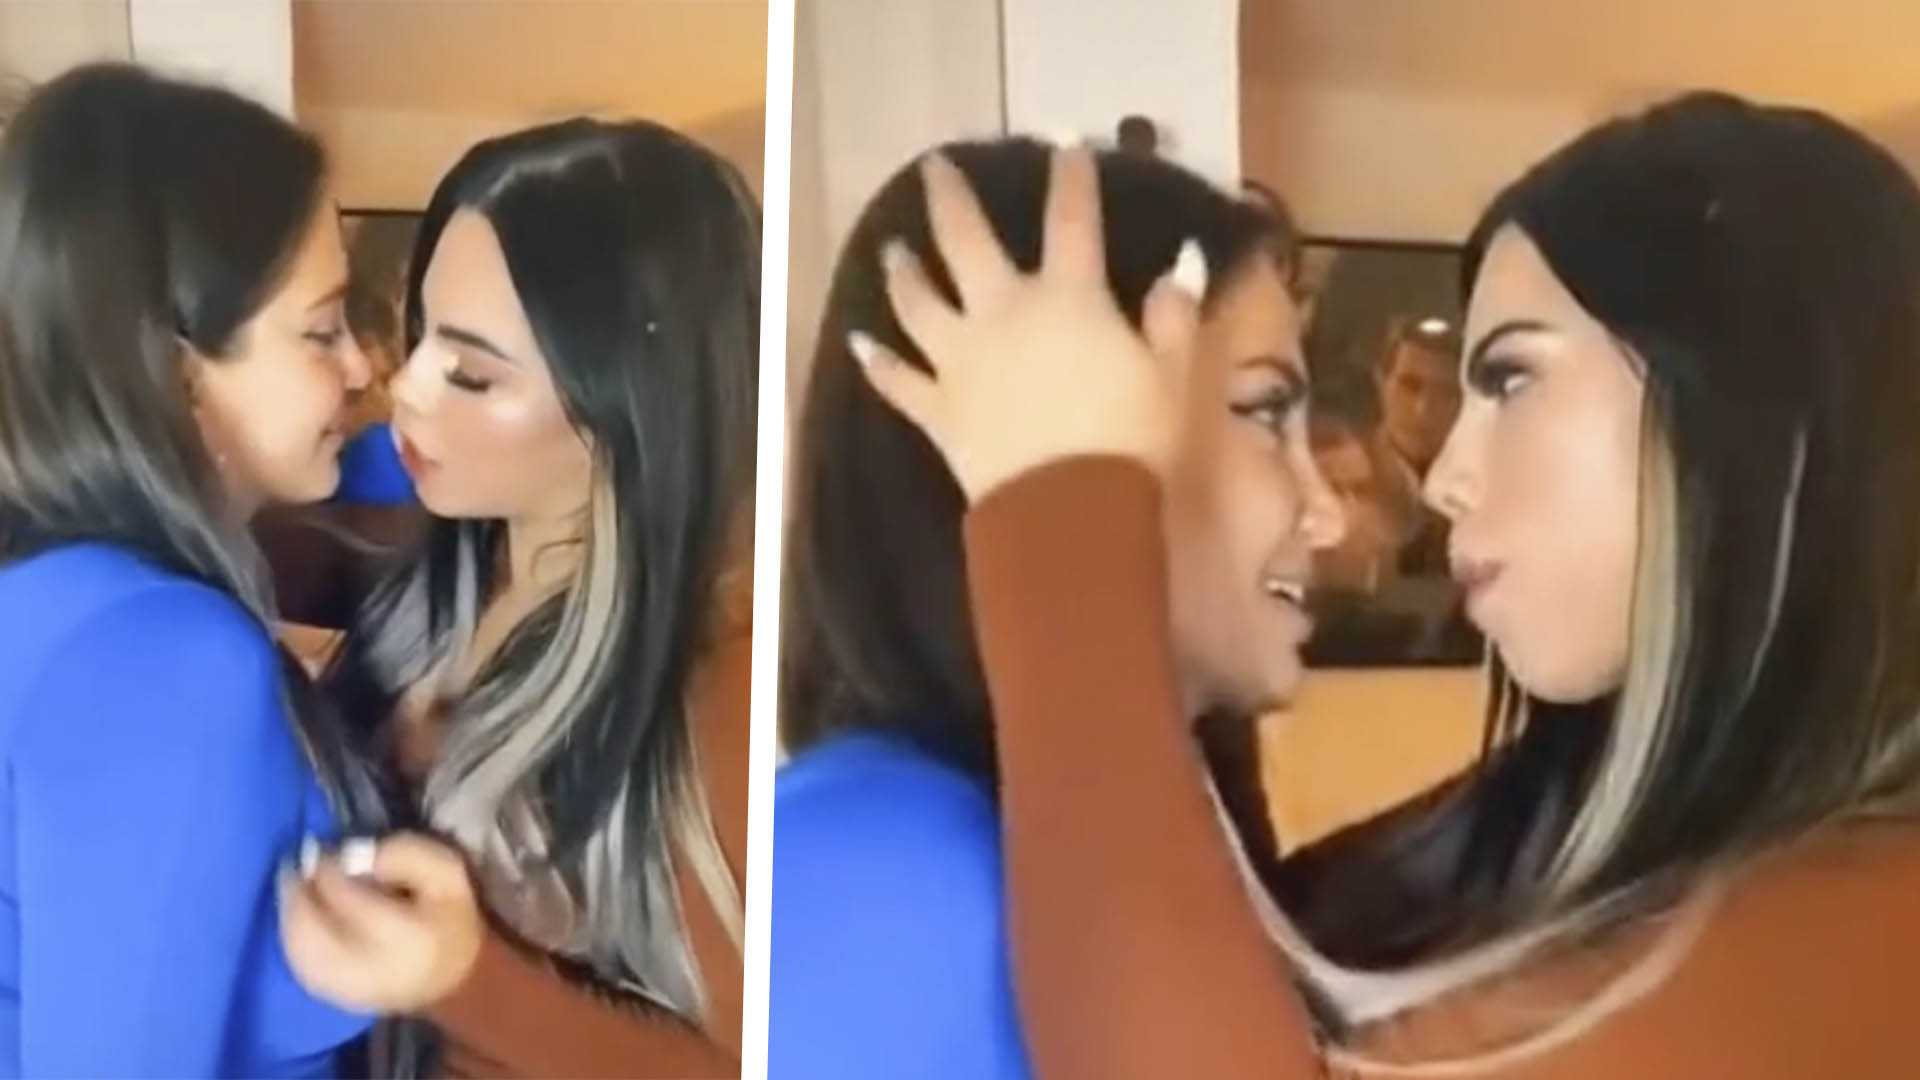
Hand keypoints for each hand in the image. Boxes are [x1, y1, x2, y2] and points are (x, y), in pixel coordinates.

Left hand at [277, 831, 483, 1013]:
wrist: (453, 976)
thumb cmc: (450, 917)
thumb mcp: (446, 871)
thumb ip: (406, 855)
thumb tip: (357, 856)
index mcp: (404, 935)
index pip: (348, 899)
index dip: (328, 870)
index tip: (325, 850)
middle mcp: (373, 968)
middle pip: (314, 929)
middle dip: (299, 894)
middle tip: (299, 868)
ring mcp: (351, 989)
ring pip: (301, 950)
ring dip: (291, 915)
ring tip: (296, 889)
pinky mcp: (338, 998)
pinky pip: (303, 969)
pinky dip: (294, 940)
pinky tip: (301, 920)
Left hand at [853, 145, 1207, 501]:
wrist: (1072, 510)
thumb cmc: (1132, 439)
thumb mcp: (1174, 374)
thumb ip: (1175, 314)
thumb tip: (1185, 261)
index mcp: (1069, 296)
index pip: (1072, 219)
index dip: (1070, 177)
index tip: (1065, 143)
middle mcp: (1004, 312)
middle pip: (967, 242)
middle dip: (950, 198)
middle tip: (934, 167)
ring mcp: (961, 359)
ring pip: (920, 302)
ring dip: (904, 272)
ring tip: (891, 249)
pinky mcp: (938, 408)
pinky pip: (898, 380)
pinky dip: (876, 361)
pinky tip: (857, 341)